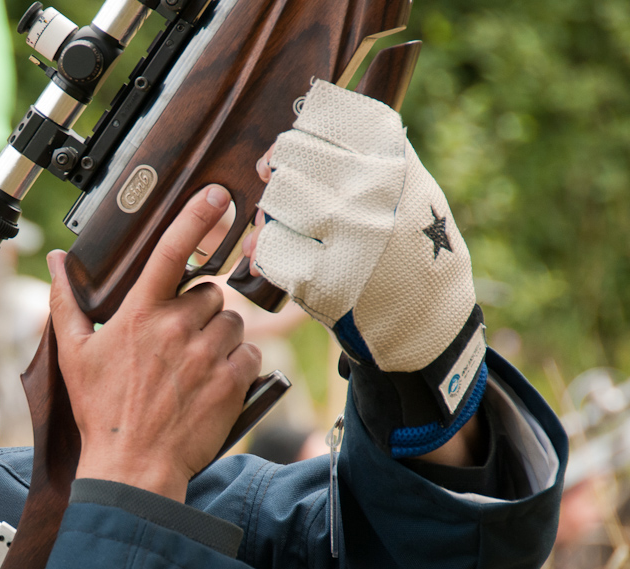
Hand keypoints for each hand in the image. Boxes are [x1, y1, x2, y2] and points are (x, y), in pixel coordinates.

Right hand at [50, 186, 261, 501]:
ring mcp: (207, 354)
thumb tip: (56, 262)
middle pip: (208, 292)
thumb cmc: (102, 412)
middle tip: (178, 339)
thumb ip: (66, 302)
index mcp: (139, 315)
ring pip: (231, 320)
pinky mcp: (232, 380)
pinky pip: (249, 352)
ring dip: (218, 335)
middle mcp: (176, 328)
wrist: (134, 466)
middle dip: (198, 309)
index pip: (170, 252)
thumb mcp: (74, 354)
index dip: (195, 217)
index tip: (216, 195)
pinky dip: (237, 363)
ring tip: (193, 364)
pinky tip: (212, 381)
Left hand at [243, 80, 485, 457]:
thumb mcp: (408, 188)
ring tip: (295, 233)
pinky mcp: (320, 280)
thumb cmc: (411, 247)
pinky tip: (295, 264)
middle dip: (281, 176)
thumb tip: (278, 153)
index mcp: (391, 162)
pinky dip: (272, 258)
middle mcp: (369, 193)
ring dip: (272, 218)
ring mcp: (344, 236)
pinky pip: (269, 253)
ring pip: (272, 204)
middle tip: (294, 198)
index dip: (301, 134)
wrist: (430, 321)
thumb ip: (357, 160)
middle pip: (287, 157)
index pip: (321, 116)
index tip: (301, 154)